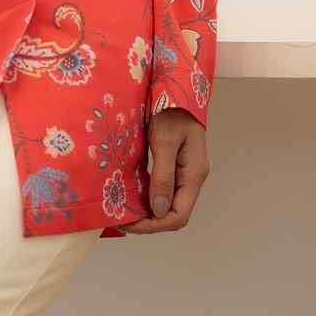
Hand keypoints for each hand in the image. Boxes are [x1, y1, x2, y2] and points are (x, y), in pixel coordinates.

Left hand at [121, 106, 208, 233]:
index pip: (179, 215)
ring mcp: (183, 171)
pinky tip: (130, 194)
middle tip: (121, 219)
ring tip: (122, 211)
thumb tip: (159, 210)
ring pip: (167, 202)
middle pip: (173, 212)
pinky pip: (162, 188)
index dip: (155, 225)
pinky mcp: (174, 164)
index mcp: (194, 174)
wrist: (176, 90)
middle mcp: (191, 177)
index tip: (130, 224)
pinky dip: (147, 195)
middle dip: (149, 221)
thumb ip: (163, 176)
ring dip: (147, 210)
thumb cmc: (171, 111)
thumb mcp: (164, 141)